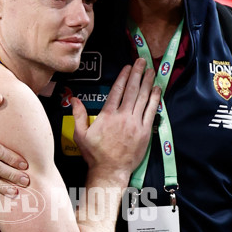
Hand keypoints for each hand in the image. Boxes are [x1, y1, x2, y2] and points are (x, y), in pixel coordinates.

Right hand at [72, 58, 159, 174]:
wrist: (110, 170)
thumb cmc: (95, 154)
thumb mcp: (80, 135)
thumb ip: (78, 115)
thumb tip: (74, 99)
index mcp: (107, 115)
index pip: (117, 91)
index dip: (124, 77)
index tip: (128, 67)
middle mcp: (123, 116)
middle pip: (132, 90)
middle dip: (138, 74)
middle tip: (142, 61)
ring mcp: (135, 123)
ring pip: (143, 98)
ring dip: (148, 82)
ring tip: (151, 71)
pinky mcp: (144, 131)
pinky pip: (151, 111)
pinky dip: (155, 99)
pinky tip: (157, 89)